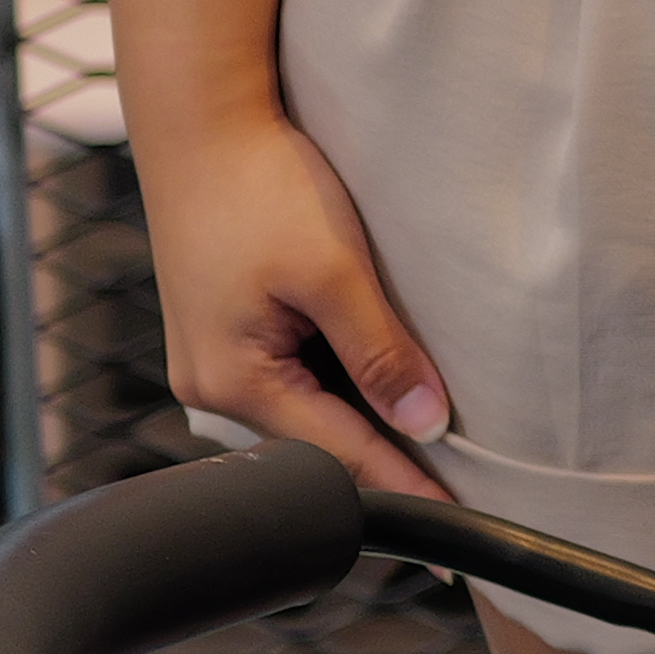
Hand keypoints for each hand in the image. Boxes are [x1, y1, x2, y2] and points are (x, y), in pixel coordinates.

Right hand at [144, 106, 456, 496]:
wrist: (200, 123)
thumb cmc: (259, 186)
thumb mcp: (334, 270)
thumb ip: (379, 352)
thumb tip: (426, 423)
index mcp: (234, 381)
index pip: (337, 458)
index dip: (401, 489)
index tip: (451, 530)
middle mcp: (212, 386)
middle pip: (316, 446)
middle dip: (382, 460)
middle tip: (454, 491)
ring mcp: (211, 362)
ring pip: (304, 412)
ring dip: (360, 418)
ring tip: (426, 439)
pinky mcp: (221, 334)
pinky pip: (288, 379)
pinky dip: (335, 382)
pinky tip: (378, 378)